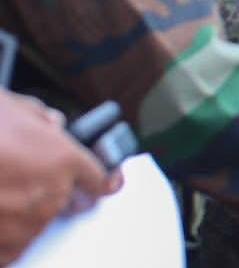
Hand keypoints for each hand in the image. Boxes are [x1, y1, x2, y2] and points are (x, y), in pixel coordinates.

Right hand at [0, 90, 117, 263]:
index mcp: (64, 159)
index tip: (108, 183)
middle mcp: (51, 194)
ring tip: (0, 193)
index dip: (102, 180)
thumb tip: (53, 124)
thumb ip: (41, 119)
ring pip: (37, 226)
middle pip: (66, 202)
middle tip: (20, 178)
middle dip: (51, 191)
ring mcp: (26, 224)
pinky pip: (11, 250)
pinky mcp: (2, 246)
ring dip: (24, 215)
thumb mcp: (15, 107)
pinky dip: (4, 240)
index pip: (98, 178)